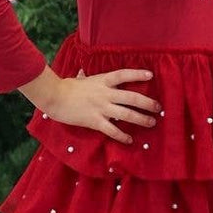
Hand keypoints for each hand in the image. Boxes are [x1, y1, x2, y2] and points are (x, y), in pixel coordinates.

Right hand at [45, 67, 160, 144]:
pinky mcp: (95, 121)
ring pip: (126, 114)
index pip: (123, 75)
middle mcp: (105, 94)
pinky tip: (129, 140)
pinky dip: (122, 136)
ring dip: (141, 119)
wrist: (54, 97)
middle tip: (158, 107)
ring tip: (151, 122)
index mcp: (102, 81)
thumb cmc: (66, 87)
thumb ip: (84, 76)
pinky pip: (112, 130)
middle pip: (132, 97)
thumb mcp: (79, 79)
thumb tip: (82, 72)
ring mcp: (101, 108)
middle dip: (147, 103)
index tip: (151, 75)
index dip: (138, 74)